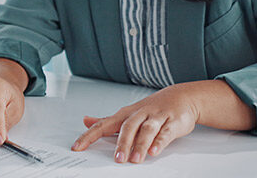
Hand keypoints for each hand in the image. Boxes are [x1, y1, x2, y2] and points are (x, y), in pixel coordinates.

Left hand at [72, 83, 199, 163]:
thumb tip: (86, 121)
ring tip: (135, 158)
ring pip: (146, 129)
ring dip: (140, 144)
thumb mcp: (126, 114)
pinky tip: (154, 151)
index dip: (89, 136)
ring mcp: (156, 117)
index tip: (77, 147)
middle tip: (117, 159)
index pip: (103, 125)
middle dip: (122, 143)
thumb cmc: (150, 108)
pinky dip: (160, 141)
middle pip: (128, 127)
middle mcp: (139, 114)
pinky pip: (165, 132)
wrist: (180, 97)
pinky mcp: (172, 122)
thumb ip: (106, 121)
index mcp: (125, 114)